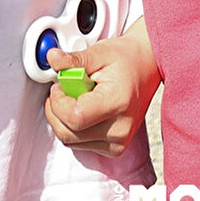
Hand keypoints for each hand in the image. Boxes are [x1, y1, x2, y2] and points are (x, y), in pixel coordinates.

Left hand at [43, 18, 159, 156]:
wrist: (147, 67)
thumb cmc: (126, 59)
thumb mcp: (100, 52)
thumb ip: (74, 60)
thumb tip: (52, 58)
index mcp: (118, 102)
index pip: (76, 117)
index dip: (59, 102)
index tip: (58, 86)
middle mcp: (120, 128)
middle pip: (69, 133)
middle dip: (57, 111)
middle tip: (63, 89)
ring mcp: (119, 142)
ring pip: (71, 141)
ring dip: (63, 119)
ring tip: (76, 97)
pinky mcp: (115, 148)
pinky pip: (80, 144)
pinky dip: (74, 128)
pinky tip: (84, 109)